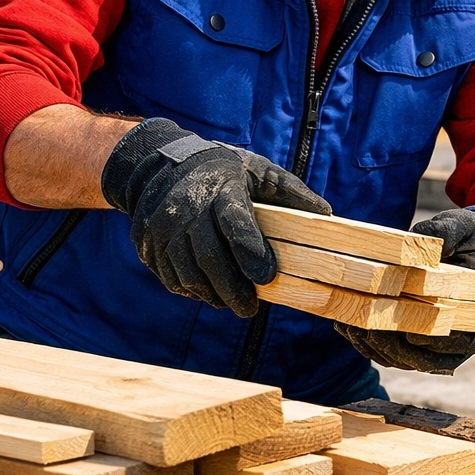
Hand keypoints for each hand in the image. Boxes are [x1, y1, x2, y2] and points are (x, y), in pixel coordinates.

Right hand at [101, 118, 329, 316]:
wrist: (162, 166)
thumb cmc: (225, 171)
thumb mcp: (260, 171)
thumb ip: (292, 192)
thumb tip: (327, 214)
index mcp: (221, 187)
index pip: (234, 221)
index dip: (251, 251)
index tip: (267, 277)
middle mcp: (187, 207)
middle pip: (209, 256)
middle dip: (232, 287)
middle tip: (250, 308)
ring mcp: (162, 227)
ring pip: (187, 271)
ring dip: (212, 294)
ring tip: (233, 304)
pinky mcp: (148, 243)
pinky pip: (170, 276)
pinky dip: (192, 290)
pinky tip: (210, 294)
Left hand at [336, 206, 474, 374]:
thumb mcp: (468, 227)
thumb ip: (446, 231)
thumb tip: (419, 236)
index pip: (439, 337)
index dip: (406, 328)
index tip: (376, 314)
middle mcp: (467, 342)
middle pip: (417, 355)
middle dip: (381, 341)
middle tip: (350, 323)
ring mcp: (448, 348)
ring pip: (405, 359)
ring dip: (374, 346)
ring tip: (346, 324)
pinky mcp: (431, 346)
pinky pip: (401, 354)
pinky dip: (377, 345)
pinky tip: (354, 327)